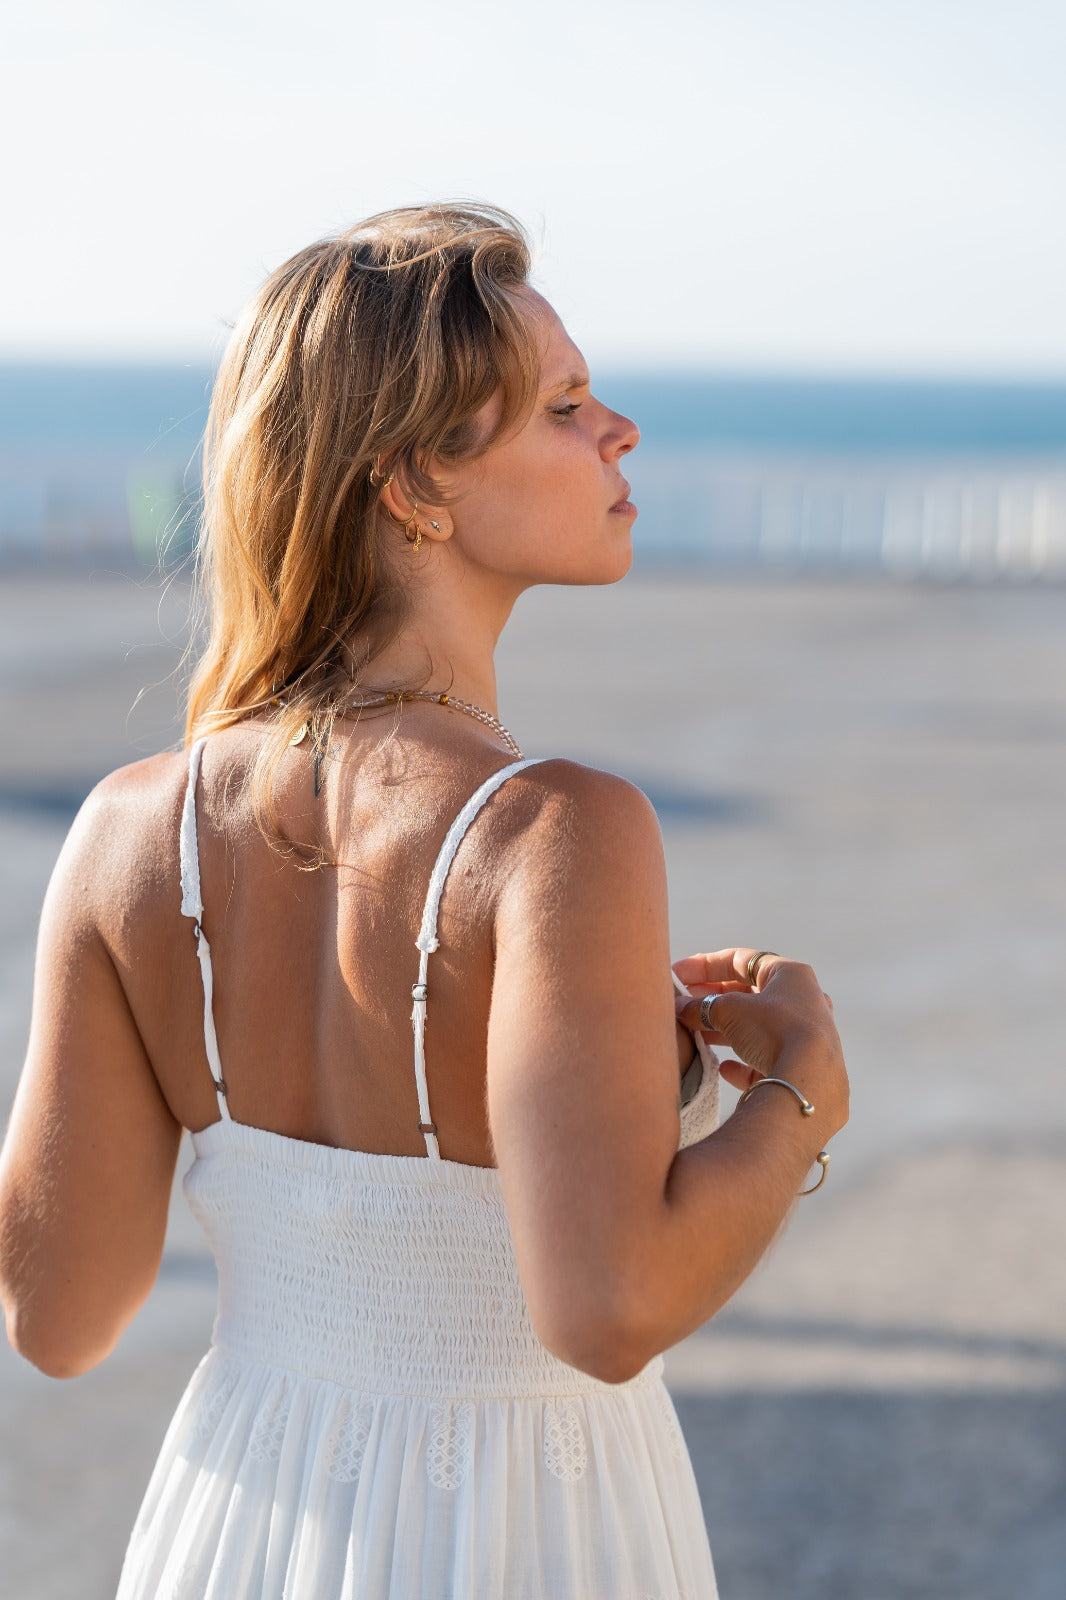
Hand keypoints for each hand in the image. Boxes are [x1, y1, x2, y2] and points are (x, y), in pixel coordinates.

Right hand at [673, 948, 847, 1132]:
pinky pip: (765, 1059)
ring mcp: (803, 1036)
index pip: (740, 960)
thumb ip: (701, 1006)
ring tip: (693, 1034)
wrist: (808, 1080)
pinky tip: (724, 1068)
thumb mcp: (730, 1010)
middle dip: (712, 999)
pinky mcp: (800, 1068)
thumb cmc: (773, 1029)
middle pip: (747, 994)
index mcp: (790, 974)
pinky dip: (742, 1062)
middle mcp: (801, 1001)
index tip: (677, 975)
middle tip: (682, 1004)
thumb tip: (680, 1009)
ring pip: (754, 1027)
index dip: (705, 965)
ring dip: (722, 1029)